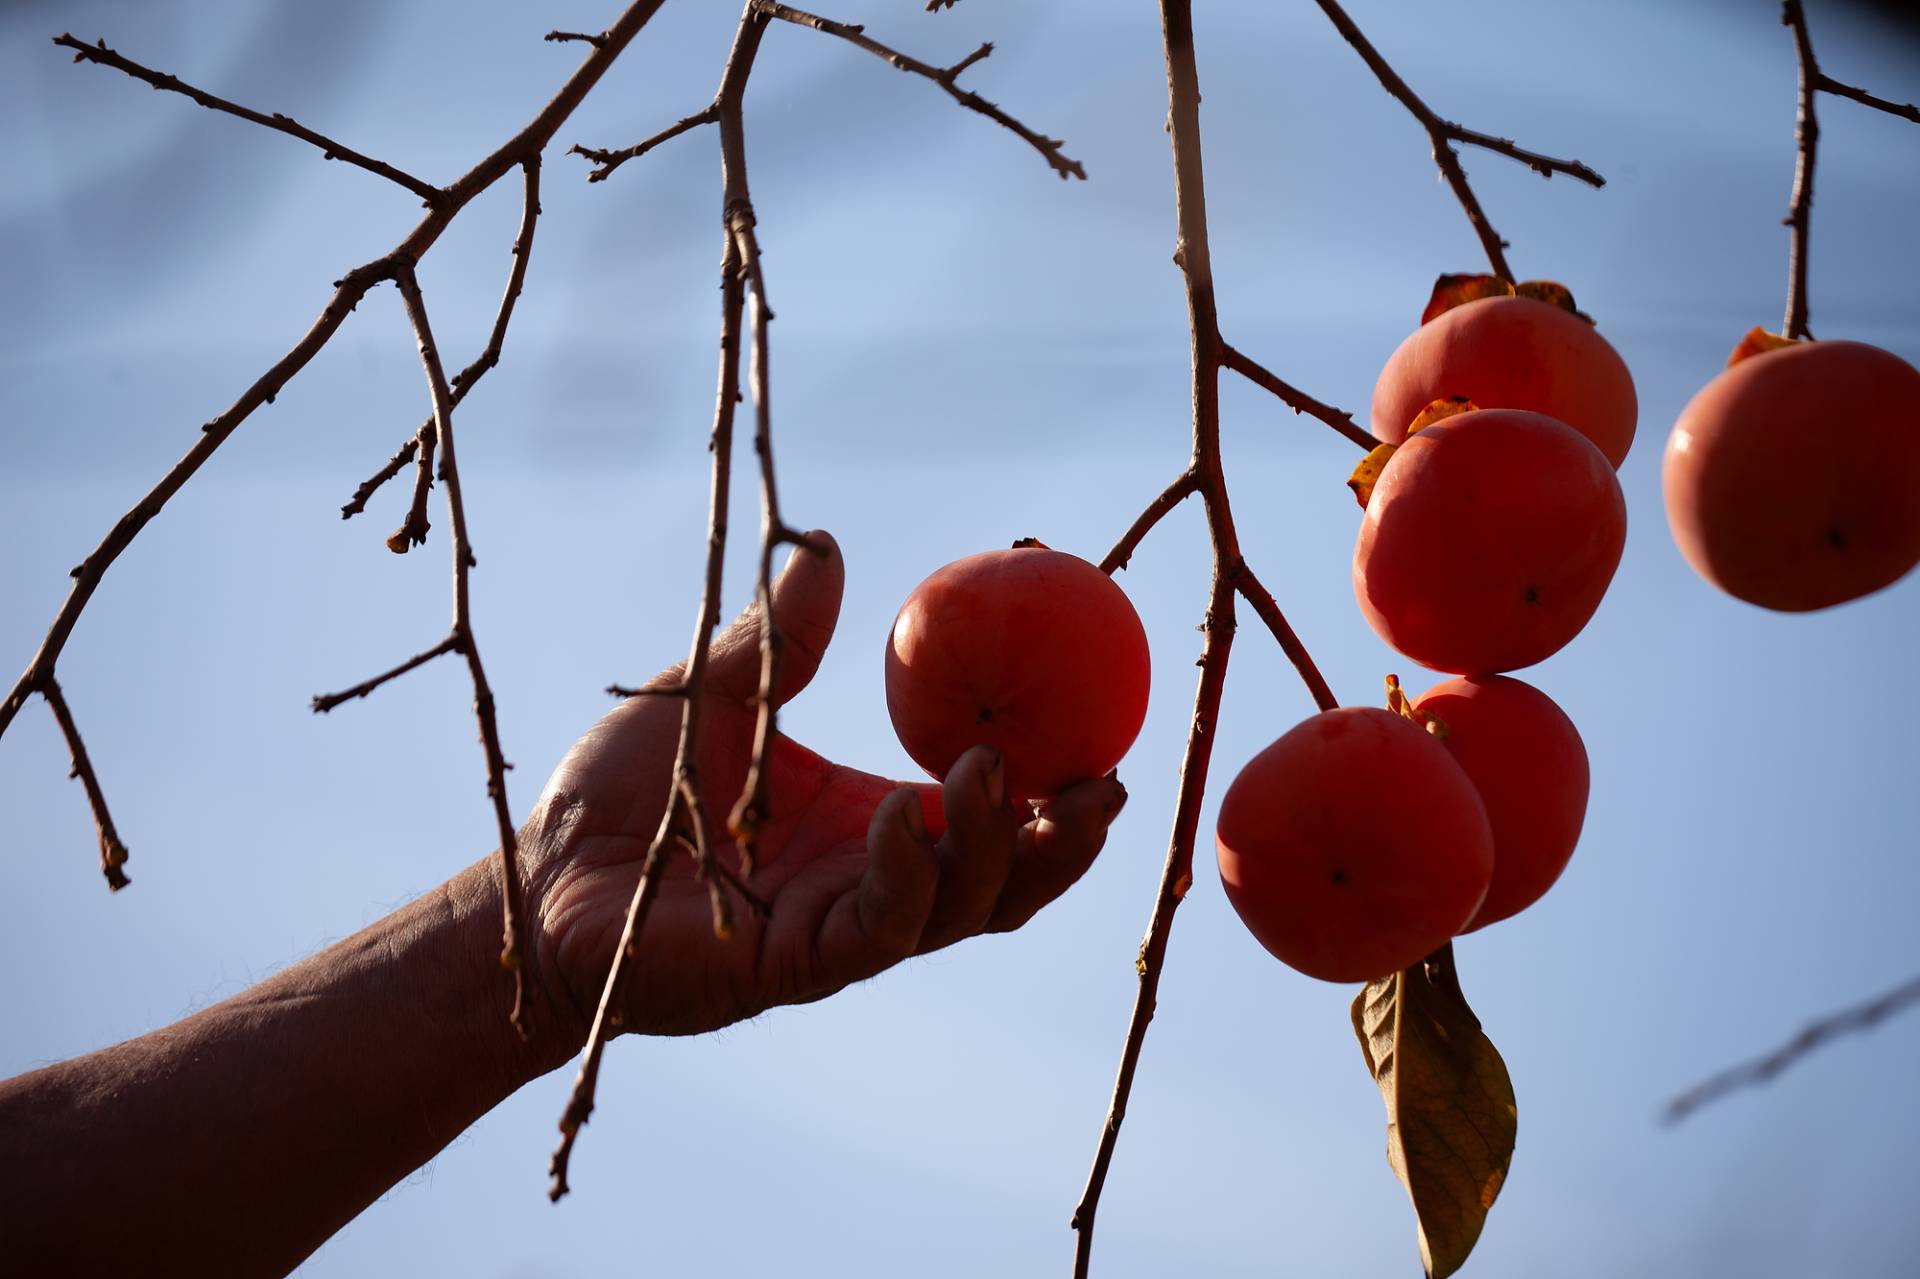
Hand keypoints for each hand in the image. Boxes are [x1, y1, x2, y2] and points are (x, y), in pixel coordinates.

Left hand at [520, 531, 1128, 1039]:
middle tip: (1103, 779)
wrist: (538, 876)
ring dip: (999, 847)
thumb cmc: (620, 792)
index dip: (1054, 785)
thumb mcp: (716, 692)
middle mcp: (874, 880)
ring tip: (997, 774)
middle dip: (1067, 839)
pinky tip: (901, 809)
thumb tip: (826, 540)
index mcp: (873, 822)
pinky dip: (908, 869)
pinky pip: (882, 924)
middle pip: (1007, 877)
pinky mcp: (799, 962)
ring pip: (964, 907)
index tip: (1102, 725)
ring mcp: (842, 928)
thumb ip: (779, 636)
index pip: (990, 816)